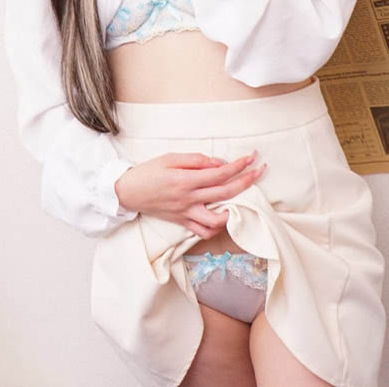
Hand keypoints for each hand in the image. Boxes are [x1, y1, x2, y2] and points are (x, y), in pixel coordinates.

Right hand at [114, 151, 266, 239]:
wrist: (128, 191)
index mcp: (186, 180)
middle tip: (260, 171)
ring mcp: (186, 213)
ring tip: (241, 200)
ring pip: (217, 219)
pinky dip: (216, 227)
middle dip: (247, 181)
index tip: (251, 158)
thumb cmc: (148, 171)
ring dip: (233, 210)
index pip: (220, 173)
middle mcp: (188, 198)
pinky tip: (222, 217)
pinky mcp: (182, 222)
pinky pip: (203, 231)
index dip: (239, 165)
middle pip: (226, 192)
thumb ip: (196, 160)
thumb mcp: (170, 158)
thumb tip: (219, 163)